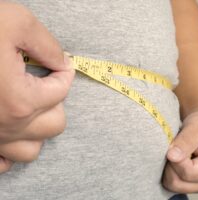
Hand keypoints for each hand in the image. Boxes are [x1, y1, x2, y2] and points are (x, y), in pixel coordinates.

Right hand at [0, 2, 74, 172]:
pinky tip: (5, 131)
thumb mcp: (16, 23)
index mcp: (20, 100)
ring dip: (36, 129)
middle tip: (42, 82)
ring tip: (27, 106)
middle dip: (55, 102)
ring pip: (30, 150)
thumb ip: (47, 45)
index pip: (61, 91)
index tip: (59, 64)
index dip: (64, 73)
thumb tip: (61, 61)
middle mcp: (6, 126)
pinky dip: (8, 152)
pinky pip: (0, 163)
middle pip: (54, 125)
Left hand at [162, 107, 197, 192]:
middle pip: (177, 183)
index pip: (187, 173)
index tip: (174, 143)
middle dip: (170, 165)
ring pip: (172, 185)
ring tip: (175, 151)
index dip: (175, 158)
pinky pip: (171, 183)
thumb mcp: (197, 127)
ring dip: (167, 168)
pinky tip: (174, 157)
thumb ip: (186, 142)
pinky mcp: (190, 184)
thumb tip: (172, 156)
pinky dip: (167, 171)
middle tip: (173, 146)